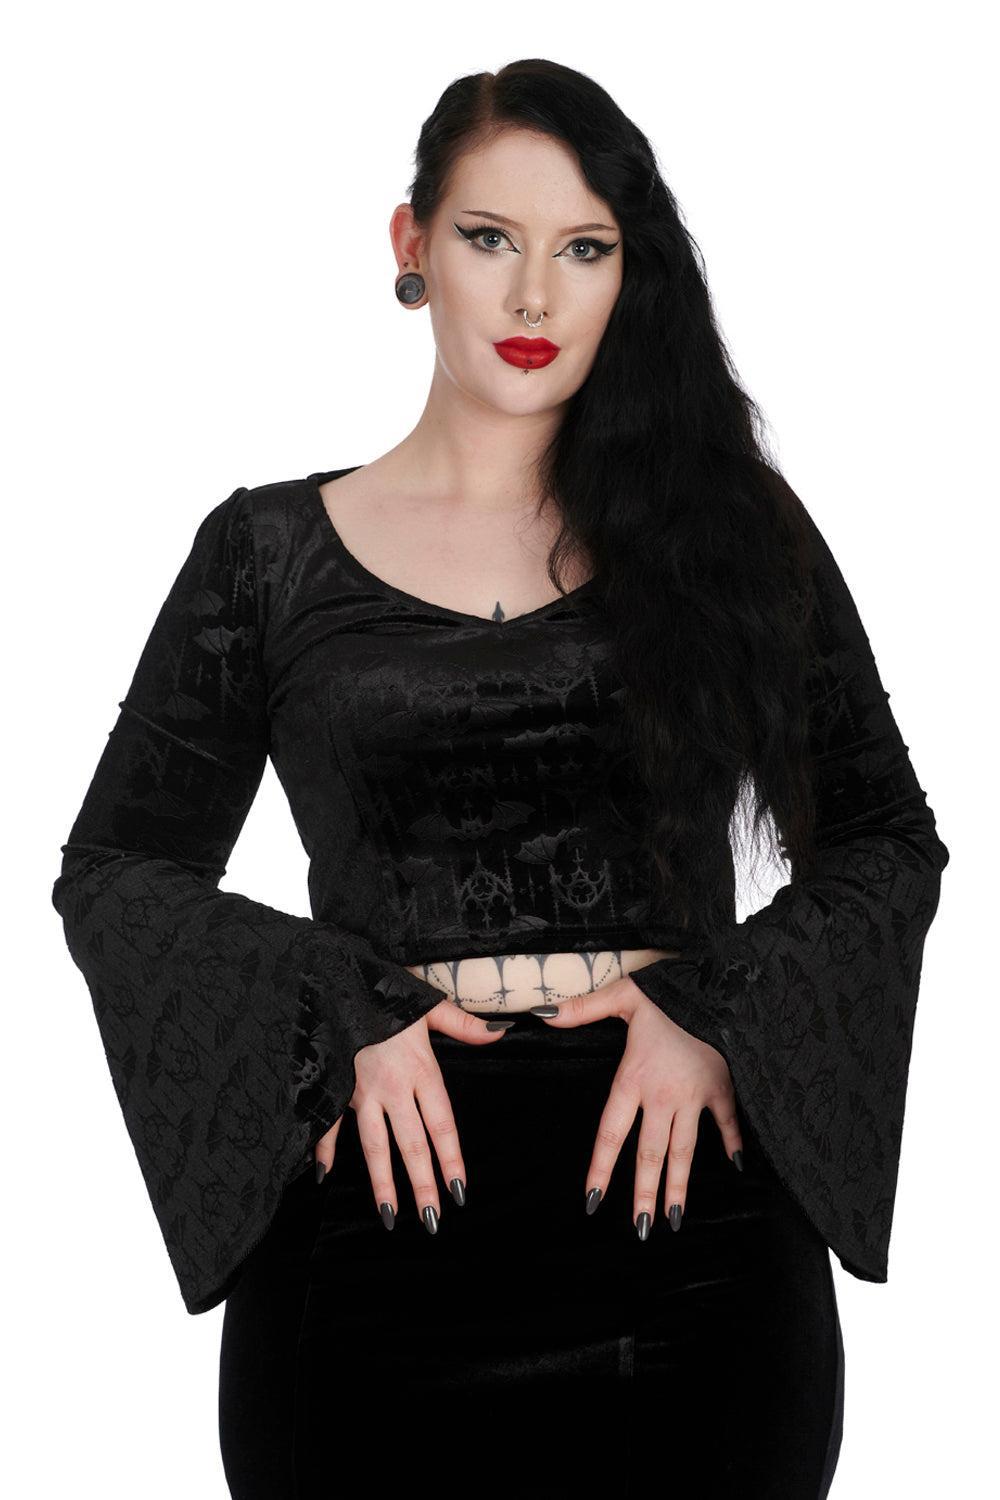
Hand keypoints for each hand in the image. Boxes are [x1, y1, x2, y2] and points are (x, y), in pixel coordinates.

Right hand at [312, 999, 506, 1231]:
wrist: (334, 979)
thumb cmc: (383, 989)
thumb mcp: (428, 1004)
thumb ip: (465, 1025)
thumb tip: (502, 1031)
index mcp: (419, 1069)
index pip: (441, 1124)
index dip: (451, 1159)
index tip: (460, 1190)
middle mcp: (391, 1087)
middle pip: (411, 1144)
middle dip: (422, 1184)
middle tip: (432, 1220)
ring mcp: (359, 1090)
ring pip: (373, 1145)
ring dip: (382, 1182)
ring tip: (390, 1215)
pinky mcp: (333, 1085)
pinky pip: (329, 1124)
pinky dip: (324, 1150)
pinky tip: (323, 1176)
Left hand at [537, 976, 743, 1235]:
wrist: (719, 987)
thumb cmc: (668, 992)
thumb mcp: (622, 995)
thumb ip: (582, 1008)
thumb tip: (541, 1014)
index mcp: (634, 1077)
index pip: (612, 1133)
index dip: (601, 1168)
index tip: (592, 1201)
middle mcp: (663, 1095)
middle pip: (650, 1153)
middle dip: (645, 1192)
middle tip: (641, 1228)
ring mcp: (695, 1095)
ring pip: (685, 1149)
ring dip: (679, 1185)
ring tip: (674, 1219)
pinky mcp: (722, 1087)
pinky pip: (726, 1121)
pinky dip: (734, 1142)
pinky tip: (735, 1167)